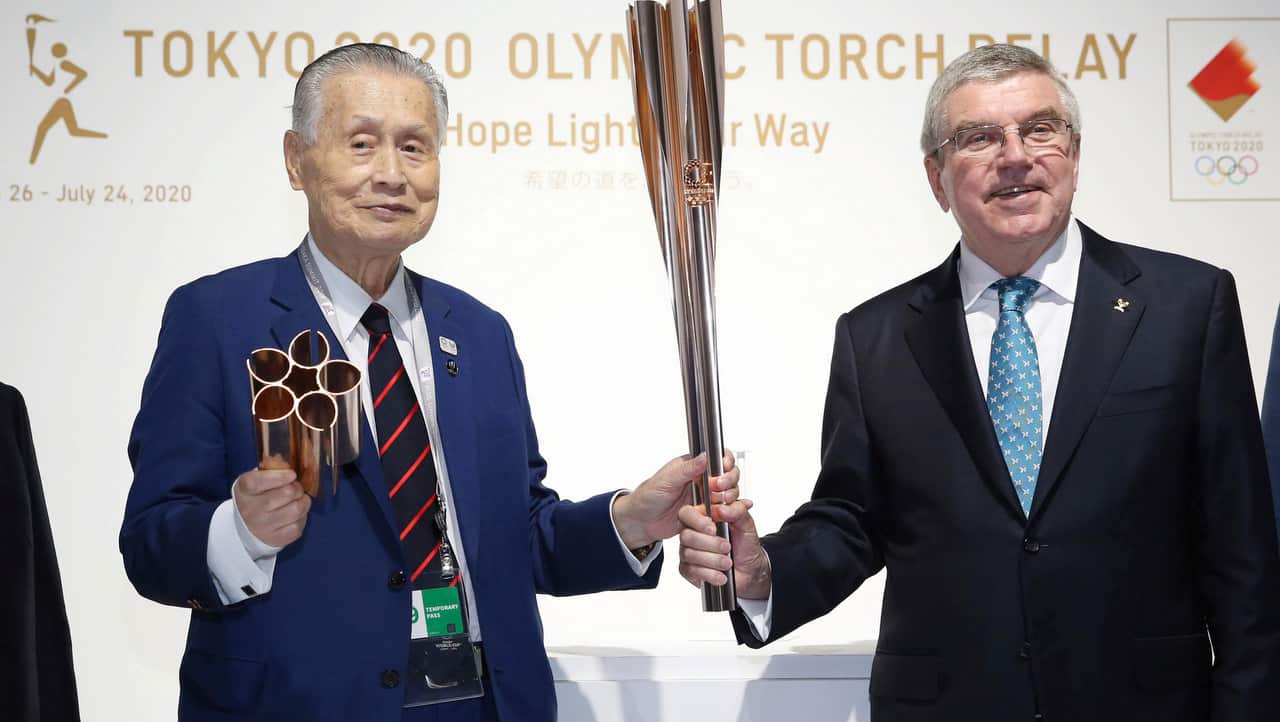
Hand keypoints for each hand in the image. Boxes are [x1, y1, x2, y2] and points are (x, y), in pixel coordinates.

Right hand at [233, 469, 311, 547]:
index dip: (279, 476)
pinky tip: (294, 515)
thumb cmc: (256, 498)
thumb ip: (271, 469)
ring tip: (297, 500)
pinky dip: (302, 518)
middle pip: (287, 493)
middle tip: (295, 488)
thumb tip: (287, 465)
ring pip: (297, 509)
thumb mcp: (255, 480)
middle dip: (297, 487)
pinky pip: (298, 525)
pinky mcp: (276, 539)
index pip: (259, 481)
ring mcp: (263, 527)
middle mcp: (251, 510)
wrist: (247, 528)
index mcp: (244, 490)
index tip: (291, 474)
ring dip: (303, 502)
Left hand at [611, 450, 740, 549]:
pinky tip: (726, 514)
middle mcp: (702, 480)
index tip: (723, 472)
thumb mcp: (667, 479)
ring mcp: (705, 497)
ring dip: (727, 499)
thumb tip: (705, 456)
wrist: (641, 522)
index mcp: (693, 466)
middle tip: (716, 490)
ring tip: (716, 505)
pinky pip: (722, 512)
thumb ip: (687, 469)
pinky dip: (726, 513)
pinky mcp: (705, 514)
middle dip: (728, 483)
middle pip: (729, 476)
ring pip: (729, 494)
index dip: (726, 464)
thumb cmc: (648, 496)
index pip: (718, 458)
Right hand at [678, 490, 770, 599]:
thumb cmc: (745, 545)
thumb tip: (722, 509)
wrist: (751, 570)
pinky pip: (692, 571)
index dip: (697, 521)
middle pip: (686, 536)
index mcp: (703, 518)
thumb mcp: (747, 525)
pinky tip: (722, 575)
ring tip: (728, 563)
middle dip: (710, 543)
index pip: (686, 513)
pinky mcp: (688, 570)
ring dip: (713, 560)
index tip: (713, 528)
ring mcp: (688, 552)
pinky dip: (710, 574)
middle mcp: (692, 534)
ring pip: (689, 554)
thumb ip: (737, 511)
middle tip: (727, 547)